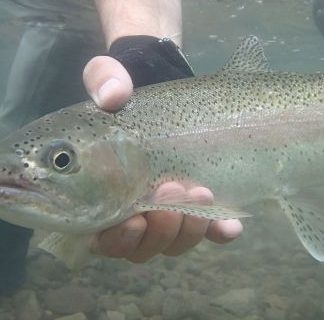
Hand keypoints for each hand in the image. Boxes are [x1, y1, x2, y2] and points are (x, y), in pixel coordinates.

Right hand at [82, 55, 242, 261]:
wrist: (156, 78)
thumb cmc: (122, 87)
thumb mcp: (108, 75)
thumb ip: (103, 80)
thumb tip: (113, 94)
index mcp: (93, 193)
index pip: (99, 238)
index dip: (116, 240)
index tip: (133, 218)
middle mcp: (126, 209)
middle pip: (138, 248)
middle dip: (158, 232)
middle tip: (171, 189)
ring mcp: (162, 209)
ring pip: (173, 243)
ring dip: (187, 229)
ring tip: (200, 191)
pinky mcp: (196, 202)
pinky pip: (209, 231)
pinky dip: (219, 232)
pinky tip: (229, 225)